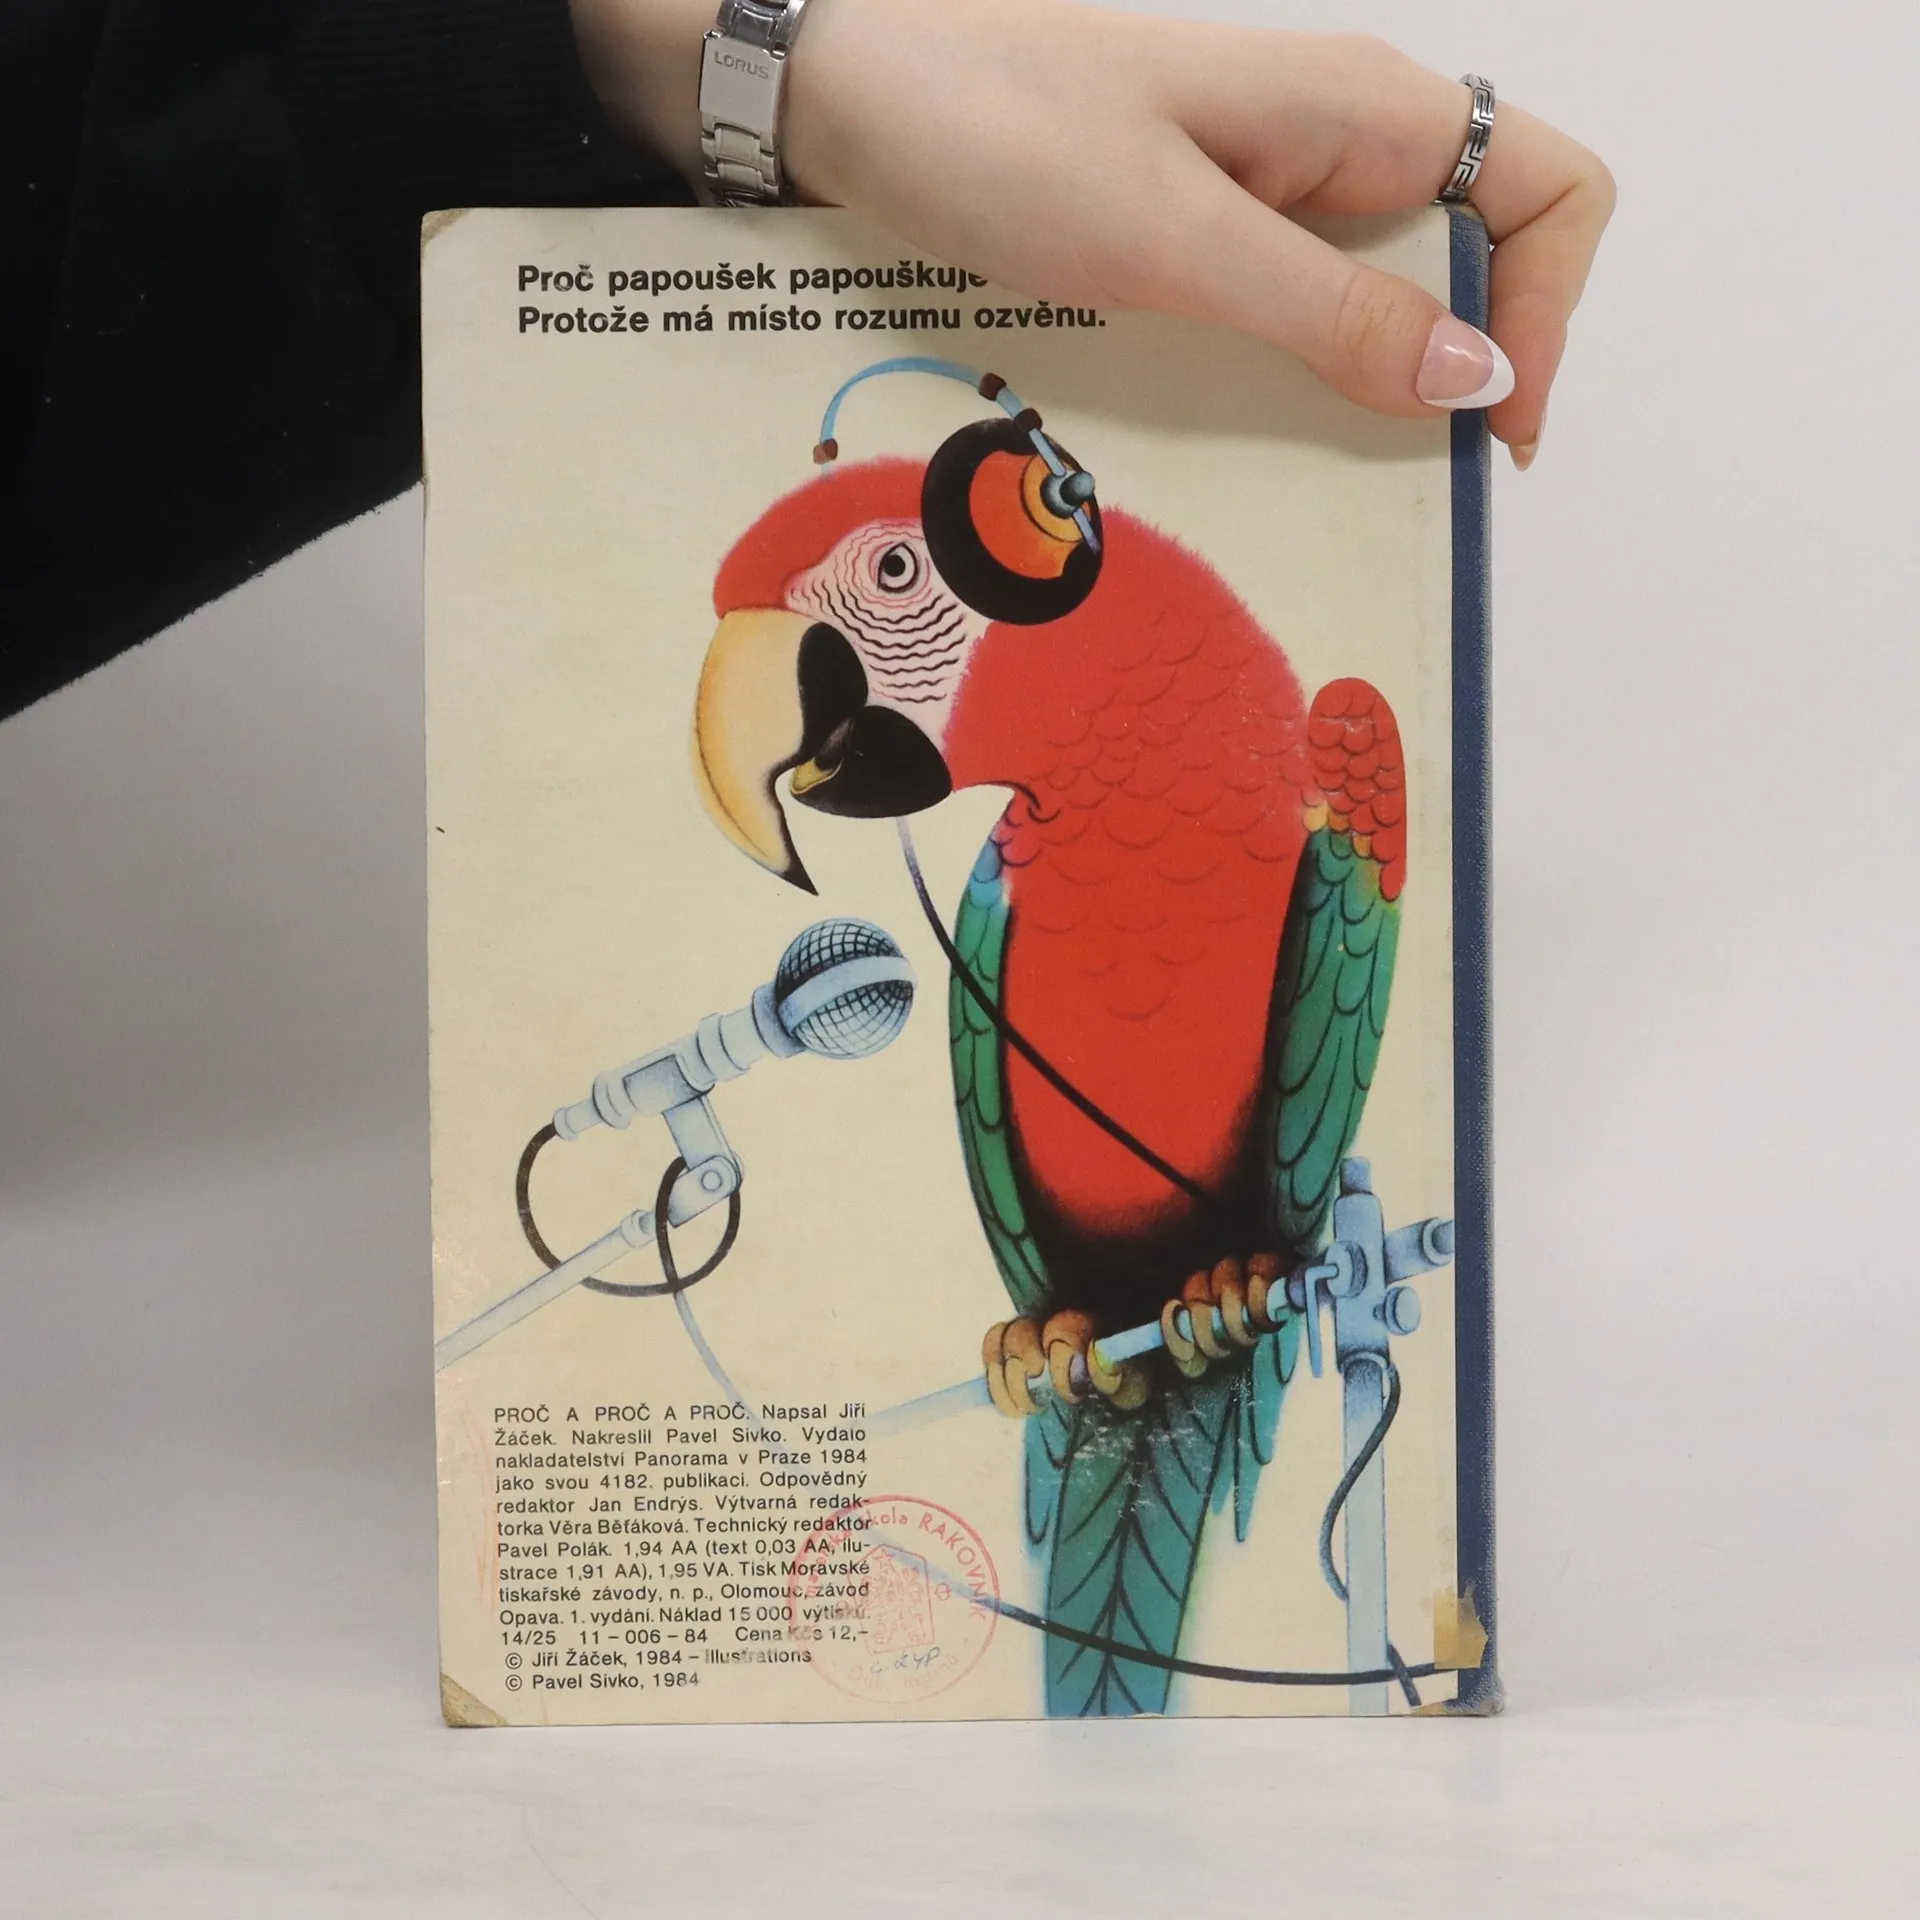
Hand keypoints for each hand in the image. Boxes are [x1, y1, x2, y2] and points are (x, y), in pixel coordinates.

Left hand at [573, 0, 1613, 465]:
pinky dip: (1285, 382)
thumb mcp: (1174, 236)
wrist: (839, 88)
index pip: (1550, 189)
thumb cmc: (996, 133)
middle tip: (1399, 486)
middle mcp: (1331, 144)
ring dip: (1367, 392)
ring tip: (1322, 486)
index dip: (1552, 313)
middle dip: (1460, 371)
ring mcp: (1258, 189)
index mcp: (1361, 110)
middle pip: (1471, 257)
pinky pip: (1280, 314)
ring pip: (1371, 300)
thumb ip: (1329, 310)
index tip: (1489, 435)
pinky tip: (1242, 445)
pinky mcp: (1192, 230)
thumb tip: (1480, 378)